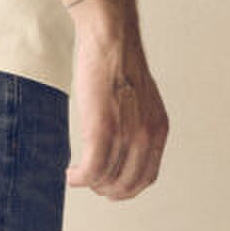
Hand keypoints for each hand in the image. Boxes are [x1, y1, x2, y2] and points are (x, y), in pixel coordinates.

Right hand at [67, 30, 168, 200]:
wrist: (111, 40)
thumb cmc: (119, 62)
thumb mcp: (141, 99)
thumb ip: (137, 123)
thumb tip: (122, 141)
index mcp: (158, 129)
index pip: (147, 176)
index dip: (127, 187)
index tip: (111, 186)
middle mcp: (147, 136)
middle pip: (128, 184)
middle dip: (108, 190)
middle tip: (92, 184)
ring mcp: (125, 135)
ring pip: (108, 180)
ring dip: (91, 184)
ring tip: (78, 176)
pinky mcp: (102, 131)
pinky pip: (91, 170)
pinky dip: (79, 179)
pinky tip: (71, 175)